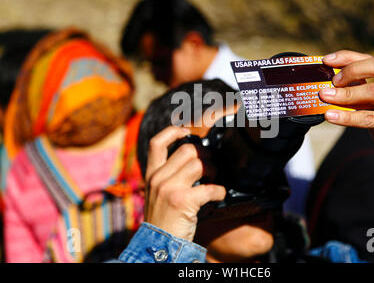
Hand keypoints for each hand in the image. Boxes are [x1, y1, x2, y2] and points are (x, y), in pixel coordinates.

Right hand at [143, 126, 225, 240]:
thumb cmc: (164, 220)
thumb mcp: (159, 194)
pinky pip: (209, 188)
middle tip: (212, 165)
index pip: (156, 143)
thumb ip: (170, 176)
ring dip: (214, 170)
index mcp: (151, 175)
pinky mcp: (181, 201)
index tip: (186, 131)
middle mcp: (157, 178)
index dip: (172, 131)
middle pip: (187, 149)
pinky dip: (219, 191)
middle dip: (205, 154)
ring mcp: (168, 188)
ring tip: (215, 179)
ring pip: (199, 163)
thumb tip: (196, 159)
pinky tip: (219, 195)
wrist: (157, 246)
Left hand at [319, 50, 373, 210]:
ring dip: (345, 94)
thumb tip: (330, 85)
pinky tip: (330, 116)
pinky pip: (369, 117)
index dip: (349, 57)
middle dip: (351, 70)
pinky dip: (347, 116)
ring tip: (325, 96)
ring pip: (373, 91)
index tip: (328, 60)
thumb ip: (361, 92)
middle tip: (331, 81)